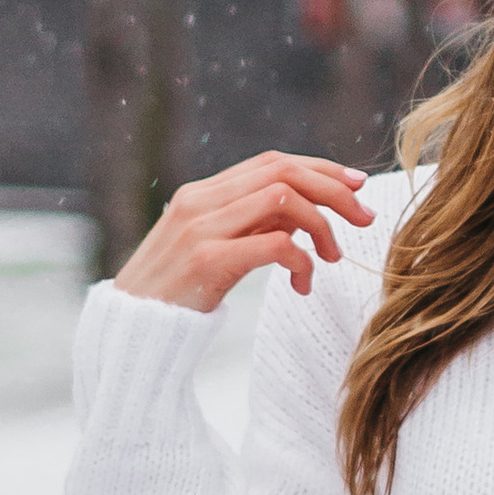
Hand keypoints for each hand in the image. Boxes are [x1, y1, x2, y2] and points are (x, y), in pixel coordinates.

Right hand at [113, 151, 374, 312]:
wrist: (128, 333)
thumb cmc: (176, 295)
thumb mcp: (214, 249)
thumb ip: (251, 226)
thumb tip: (306, 214)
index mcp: (200, 193)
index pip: (271, 161)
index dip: (319, 167)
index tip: (355, 185)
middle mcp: (199, 201)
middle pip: (283, 171)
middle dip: (333, 189)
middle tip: (365, 217)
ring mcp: (200, 229)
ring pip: (284, 199)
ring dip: (322, 226)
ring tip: (331, 259)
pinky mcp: (206, 261)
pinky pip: (275, 243)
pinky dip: (301, 259)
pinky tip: (303, 283)